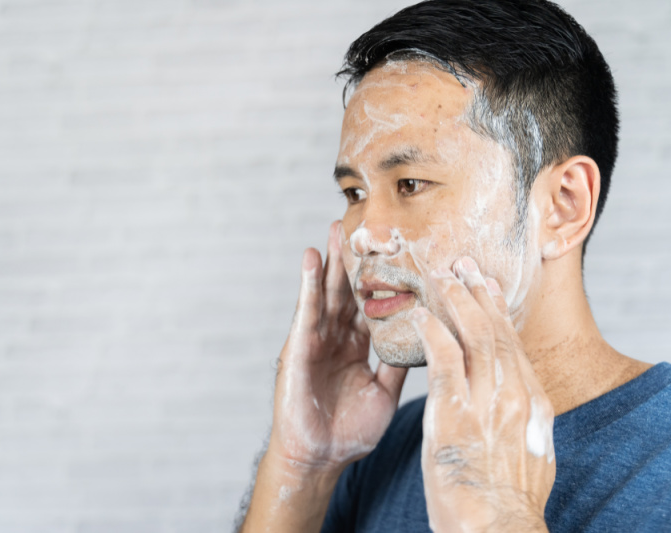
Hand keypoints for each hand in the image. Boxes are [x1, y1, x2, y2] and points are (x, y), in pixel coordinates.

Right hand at [268, 220, 407, 469]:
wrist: (320, 457)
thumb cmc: (350, 430)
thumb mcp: (384, 391)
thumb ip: (397, 361)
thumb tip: (423, 334)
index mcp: (359, 347)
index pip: (373, 305)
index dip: (384, 280)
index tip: (398, 251)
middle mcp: (337, 338)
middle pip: (349, 291)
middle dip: (355, 261)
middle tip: (364, 227)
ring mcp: (316, 340)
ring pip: (327, 293)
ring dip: (331, 261)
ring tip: (337, 230)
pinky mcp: (299, 347)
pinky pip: (306, 310)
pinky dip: (308, 284)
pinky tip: (311, 259)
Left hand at [413, 257, 554, 532]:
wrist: (499, 526)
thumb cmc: (508, 497)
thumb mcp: (531, 453)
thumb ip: (524, 422)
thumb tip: (524, 407)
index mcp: (531, 402)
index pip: (513, 346)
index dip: (499, 313)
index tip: (489, 288)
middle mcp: (513, 394)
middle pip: (496, 332)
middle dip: (478, 295)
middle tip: (464, 266)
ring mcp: (485, 400)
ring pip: (473, 336)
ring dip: (456, 302)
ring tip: (442, 277)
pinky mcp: (455, 411)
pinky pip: (443, 360)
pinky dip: (433, 332)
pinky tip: (420, 316)